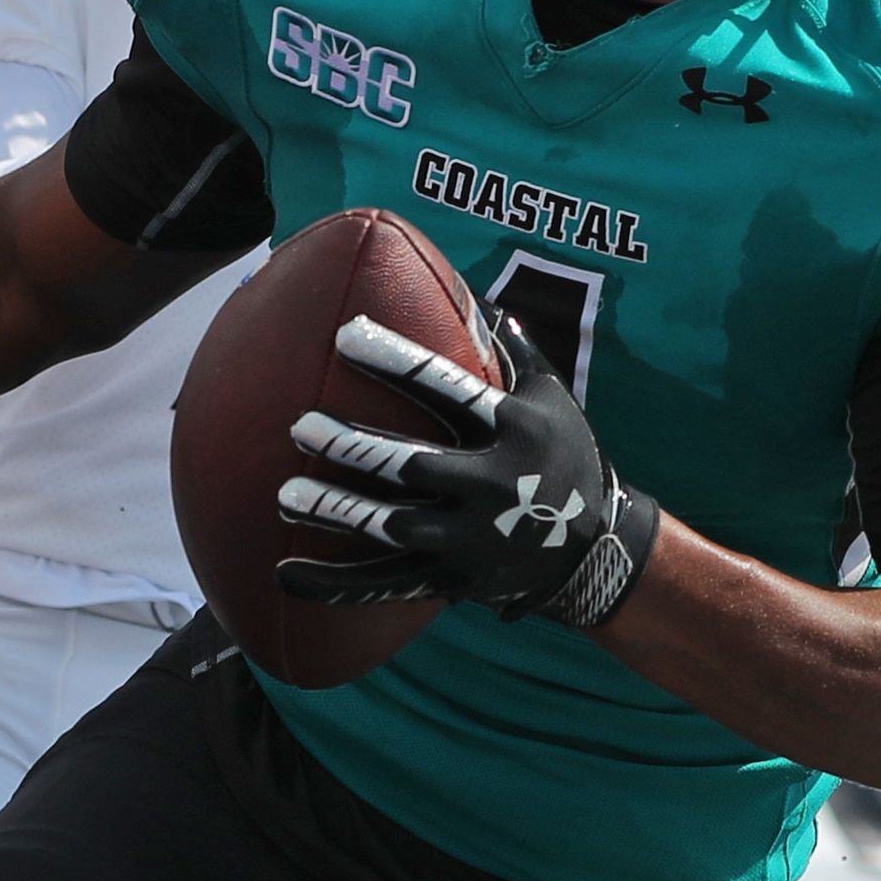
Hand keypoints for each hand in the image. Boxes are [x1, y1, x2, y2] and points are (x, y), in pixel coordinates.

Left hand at [275, 310, 661, 631]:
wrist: (595, 548)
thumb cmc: (564, 451)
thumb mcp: (553, 395)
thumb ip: (514, 347)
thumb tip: (478, 296)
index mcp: (513, 429)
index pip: (447, 388)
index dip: (395, 361)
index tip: (344, 335)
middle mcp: (493, 484)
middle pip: (413, 465)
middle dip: (356, 448)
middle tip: (302, 426)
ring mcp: (472, 539)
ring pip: (394, 528)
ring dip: (338, 512)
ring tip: (286, 495)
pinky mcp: (454, 579)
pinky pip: (387, 585)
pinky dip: (336, 583)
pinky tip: (285, 574)